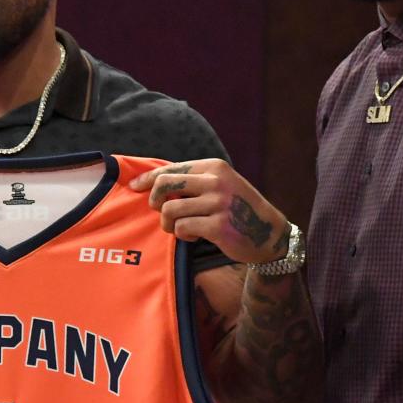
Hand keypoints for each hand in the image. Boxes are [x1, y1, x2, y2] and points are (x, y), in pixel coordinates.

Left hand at [129, 158, 289, 264]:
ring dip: (169, 223)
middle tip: (160, 211)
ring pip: (170, 210)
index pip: (171, 169)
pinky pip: (182, 229)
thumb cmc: (238, 208)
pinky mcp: (218, 226)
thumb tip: (154, 181)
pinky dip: (183, 234)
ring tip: (180, 227)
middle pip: (165, 185)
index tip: (133, 186)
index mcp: (214, 167)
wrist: (269, 233)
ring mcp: (217, 203)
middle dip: (155, 200)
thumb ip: (194, 180)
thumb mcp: (221, 184)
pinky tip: (195, 235)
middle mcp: (215, 181)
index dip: (147, 178)